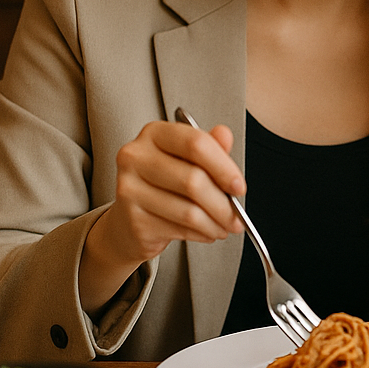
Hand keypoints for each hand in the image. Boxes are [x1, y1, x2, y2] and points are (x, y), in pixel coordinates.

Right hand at [79, 120, 244, 312]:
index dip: (224, 167)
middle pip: (194, 180)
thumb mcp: (189, 159)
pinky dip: (202, 233)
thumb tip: (225, 134)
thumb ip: (210, 147)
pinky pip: (180, 229)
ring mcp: (129, 189)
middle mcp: (136, 157)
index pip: (196, 143)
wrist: (129, 220)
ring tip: (226, 226)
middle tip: (238, 215)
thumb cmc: (165, 184)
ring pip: (189, 210)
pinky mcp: (133, 219)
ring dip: (216, 223)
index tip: (239, 186)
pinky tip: (208, 232)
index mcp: (154, 133)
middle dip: (224, 203)